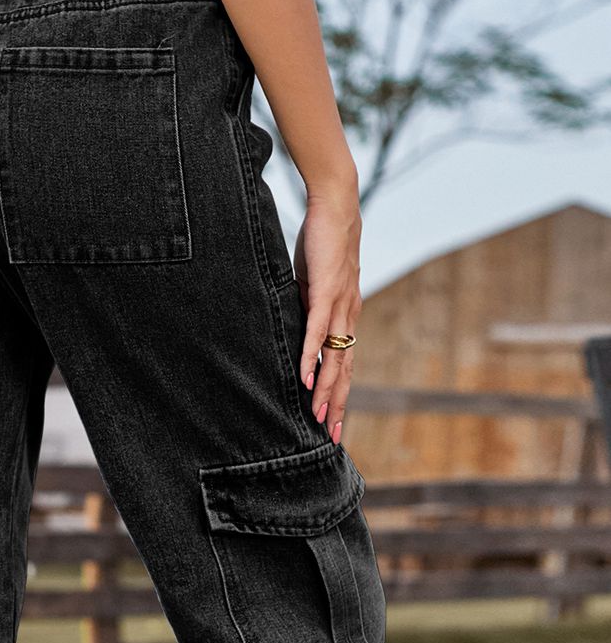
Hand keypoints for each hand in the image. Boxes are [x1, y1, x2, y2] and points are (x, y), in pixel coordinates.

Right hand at [293, 187, 362, 444]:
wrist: (337, 206)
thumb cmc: (323, 241)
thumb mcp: (312, 283)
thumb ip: (307, 307)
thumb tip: (293, 325)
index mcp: (344, 316)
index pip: (344, 363)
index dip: (339, 393)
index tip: (332, 422)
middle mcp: (348, 316)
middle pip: (345, 369)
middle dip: (338, 404)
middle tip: (331, 436)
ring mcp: (340, 305)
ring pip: (335, 357)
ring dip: (327, 389)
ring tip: (319, 416)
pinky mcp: (327, 291)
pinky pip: (318, 331)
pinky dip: (313, 355)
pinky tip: (308, 377)